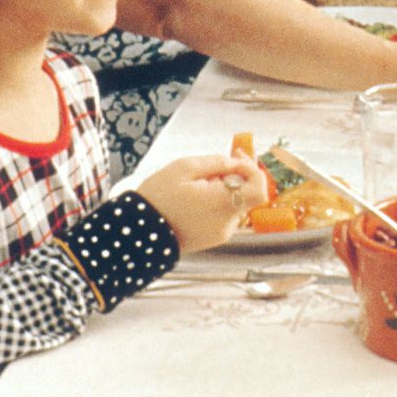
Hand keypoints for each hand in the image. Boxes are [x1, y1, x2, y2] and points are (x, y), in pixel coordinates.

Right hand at [136, 153, 264, 252]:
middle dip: (237, 176)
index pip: (259, 188)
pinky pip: (225, 215)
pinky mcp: (214, 239)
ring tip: (199, 183)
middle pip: (248, 194)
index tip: (237, 158)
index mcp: (222, 203)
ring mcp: (222, 233)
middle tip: (218, 165)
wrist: (137, 233)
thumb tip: (236, 162)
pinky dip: (218, 203)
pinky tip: (197, 198)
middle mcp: (227, 222)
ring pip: (237, 204)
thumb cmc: (157, 198)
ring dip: (226, 190)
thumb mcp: (184, 168)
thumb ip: (217, 163)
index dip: (253, 169)